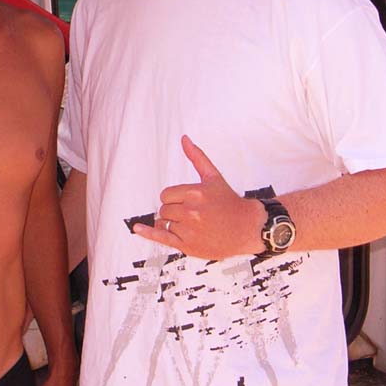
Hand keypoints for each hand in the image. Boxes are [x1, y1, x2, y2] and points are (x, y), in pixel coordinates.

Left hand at [133, 135, 258, 258]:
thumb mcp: (213, 177)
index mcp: (195, 193)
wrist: (248, 228)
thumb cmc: (230, 202)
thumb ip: (197, 157)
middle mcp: (191, 212)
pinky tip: (137, 229)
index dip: (174, 199)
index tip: (186, 202)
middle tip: (192, 214)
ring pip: (164, 223)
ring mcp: (189, 230)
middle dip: (174, 211)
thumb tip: (184, 139)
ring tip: (191, 225)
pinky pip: (161, 237)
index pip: (166, 195)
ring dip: (173, 224)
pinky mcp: (188, 246)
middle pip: (164, 209)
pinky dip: (148, 233)